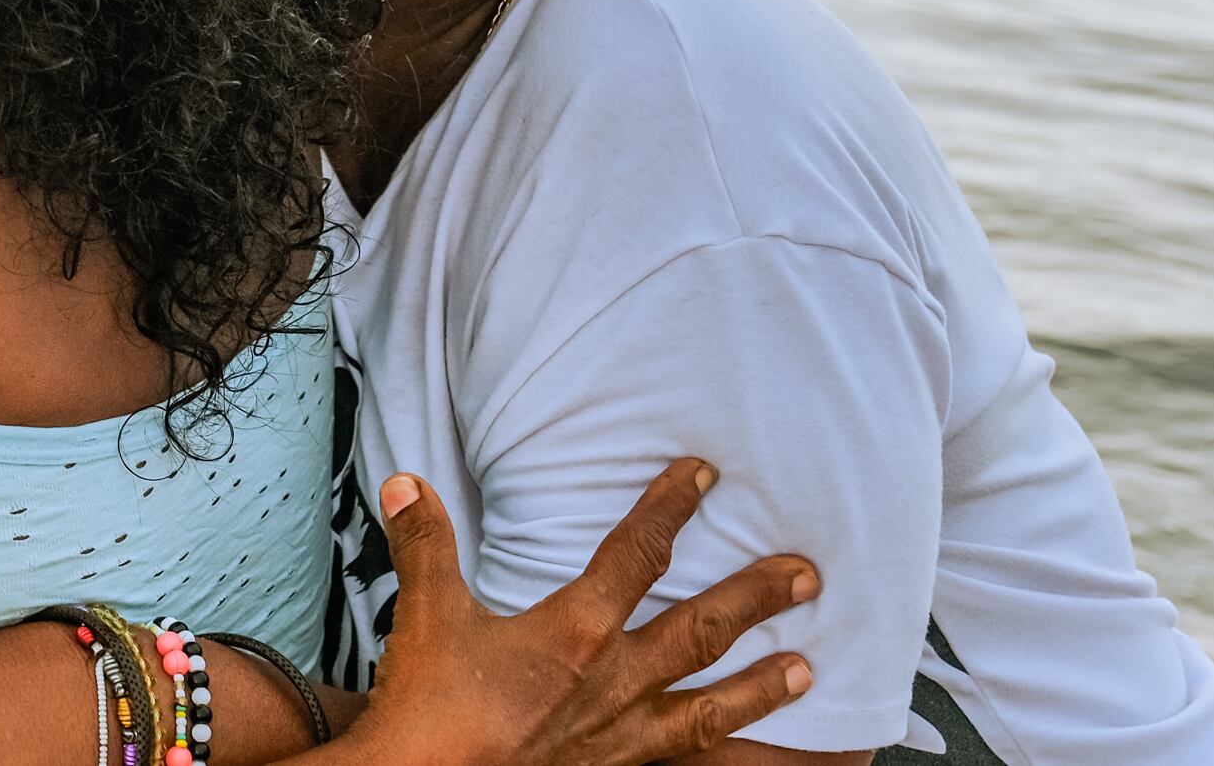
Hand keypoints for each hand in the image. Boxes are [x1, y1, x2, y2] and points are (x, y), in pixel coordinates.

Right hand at [343, 459, 818, 765]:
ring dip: (759, 689)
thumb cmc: (431, 709)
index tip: (702, 476)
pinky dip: (727, 763)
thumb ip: (425, 545)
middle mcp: (612, 684)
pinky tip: (748, 760)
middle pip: (698, 632)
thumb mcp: (427, 615)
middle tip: (806, 576)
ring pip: (708, 710)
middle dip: (755, 600)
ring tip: (805, 673)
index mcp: (574, 635)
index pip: (634, 557)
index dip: (668, 509)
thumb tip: (407, 484)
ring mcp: (619, 739)